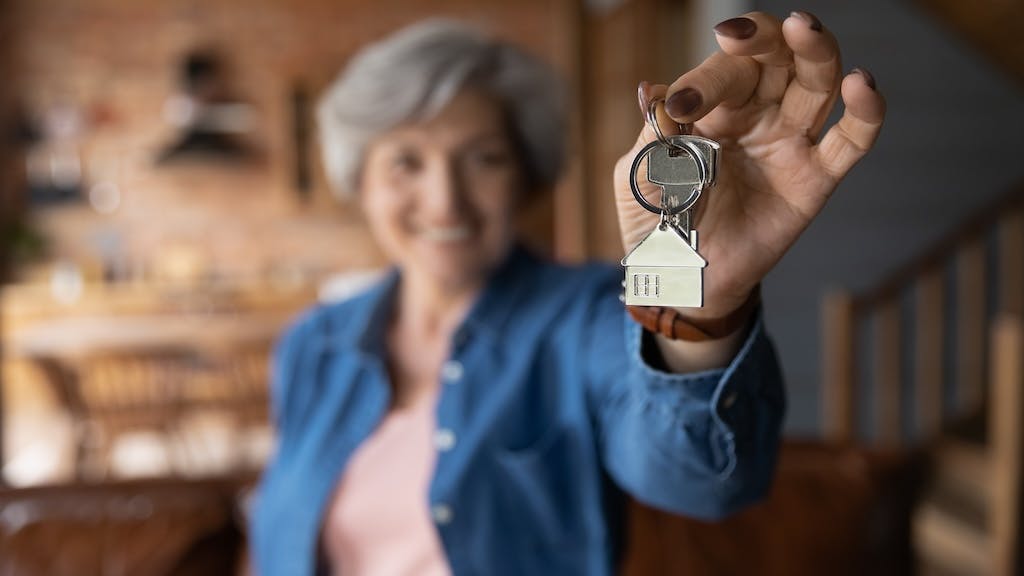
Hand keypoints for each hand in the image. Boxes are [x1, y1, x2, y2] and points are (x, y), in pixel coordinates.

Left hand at [614, 11, 884, 320]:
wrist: (680, 277)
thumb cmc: (657, 221)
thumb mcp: (638, 177)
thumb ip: (651, 135)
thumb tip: (652, 90)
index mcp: (712, 106)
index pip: (720, 71)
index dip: (702, 80)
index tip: (681, 105)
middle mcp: (756, 114)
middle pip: (774, 58)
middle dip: (762, 38)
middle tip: (739, 35)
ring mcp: (789, 143)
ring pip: (816, 83)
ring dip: (815, 51)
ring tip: (803, 28)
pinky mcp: (816, 179)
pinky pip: (851, 140)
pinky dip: (865, 111)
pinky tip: (862, 84)